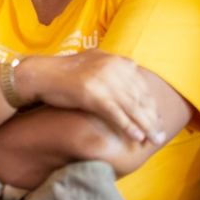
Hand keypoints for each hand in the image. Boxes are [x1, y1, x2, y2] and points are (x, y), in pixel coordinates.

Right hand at [17, 50, 163, 144]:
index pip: (141, 85)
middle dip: (152, 117)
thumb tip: (132, 66)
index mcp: (115, 59)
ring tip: (153, 139)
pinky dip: (128, 127)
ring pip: (132, 107)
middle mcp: (113, 68)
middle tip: (159, 134)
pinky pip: (116, 114)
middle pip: (140, 96)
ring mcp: (103, 81)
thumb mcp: (93, 60)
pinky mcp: (93, 94)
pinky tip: (136, 137)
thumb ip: (113, 63)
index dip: (151, 104)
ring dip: (145, 126)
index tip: (156, 118)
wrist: (40, 74)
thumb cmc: (65, 71)